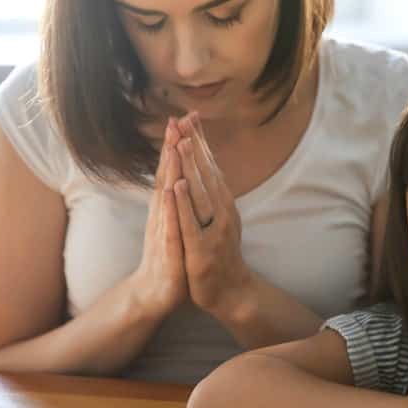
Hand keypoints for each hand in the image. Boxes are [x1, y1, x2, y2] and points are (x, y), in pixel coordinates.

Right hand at [131, 121, 187, 318]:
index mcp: (168, 206)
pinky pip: (168, 224)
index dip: (177, 145)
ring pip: (166, 194)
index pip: (172, 170)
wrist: (156, 292)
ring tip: (174, 145)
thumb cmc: (170, 256)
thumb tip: (181, 176)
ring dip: (169, 170)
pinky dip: (170, 207)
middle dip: (172, 147)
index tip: (183, 119)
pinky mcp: (167, 247)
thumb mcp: (177, 223)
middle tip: (175, 119)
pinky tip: (171, 190)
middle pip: (166, 175)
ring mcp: (162, 228)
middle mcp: (162, 213)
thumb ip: (178, 200)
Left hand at [172, 112, 251, 313]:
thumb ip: (213, 194)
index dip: (200, 141)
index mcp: (222, 202)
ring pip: (201, 191)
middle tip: (185, 117)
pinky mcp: (202, 247)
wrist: (230, 291)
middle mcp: (222, 210)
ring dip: (191, 165)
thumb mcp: (218, 218)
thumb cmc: (219, 253)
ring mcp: (214, 228)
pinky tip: (177, 185)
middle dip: (195, 144)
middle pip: (206, 172)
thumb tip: (207, 167)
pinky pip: (191, 222)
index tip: (190, 115)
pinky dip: (184, 202)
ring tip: (182, 141)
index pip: (210, 165)